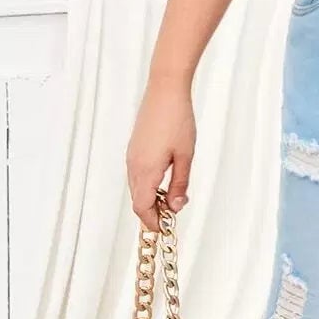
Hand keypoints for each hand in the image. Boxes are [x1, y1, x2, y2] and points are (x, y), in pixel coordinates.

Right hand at [126, 79, 195, 231]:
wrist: (165, 90)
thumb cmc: (178, 120)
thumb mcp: (185, 156)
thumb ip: (180, 184)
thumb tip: (176, 207)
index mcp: (146, 170)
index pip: (142, 207)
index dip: (153, 221)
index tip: (165, 228)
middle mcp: (134, 165)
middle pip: (138, 200)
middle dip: (153, 212)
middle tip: (173, 214)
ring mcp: (132, 156)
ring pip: (137, 188)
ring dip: (151, 198)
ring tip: (173, 198)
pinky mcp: (134, 148)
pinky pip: (137, 175)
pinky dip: (148, 185)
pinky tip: (165, 181)